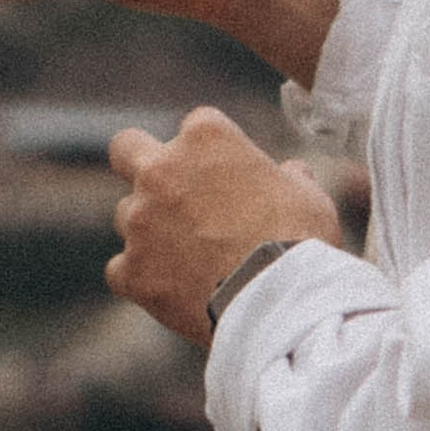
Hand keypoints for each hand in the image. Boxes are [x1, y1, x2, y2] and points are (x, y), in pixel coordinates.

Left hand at [106, 108, 344, 344]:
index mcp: (206, 137)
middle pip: (126, 148)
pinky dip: (141, 277)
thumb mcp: (308, 197)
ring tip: (188, 259)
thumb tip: (292, 173)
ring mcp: (140, 221)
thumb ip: (289, 178)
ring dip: (149, 229)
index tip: (228, 174)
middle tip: (167, 191)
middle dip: (139, 162)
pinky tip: (171, 291)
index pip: (196, 127)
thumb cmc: (300, 242)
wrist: (278, 303)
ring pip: (126, 215)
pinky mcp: (131, 269)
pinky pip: (121, 269)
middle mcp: (162, 170)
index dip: (212, 152)